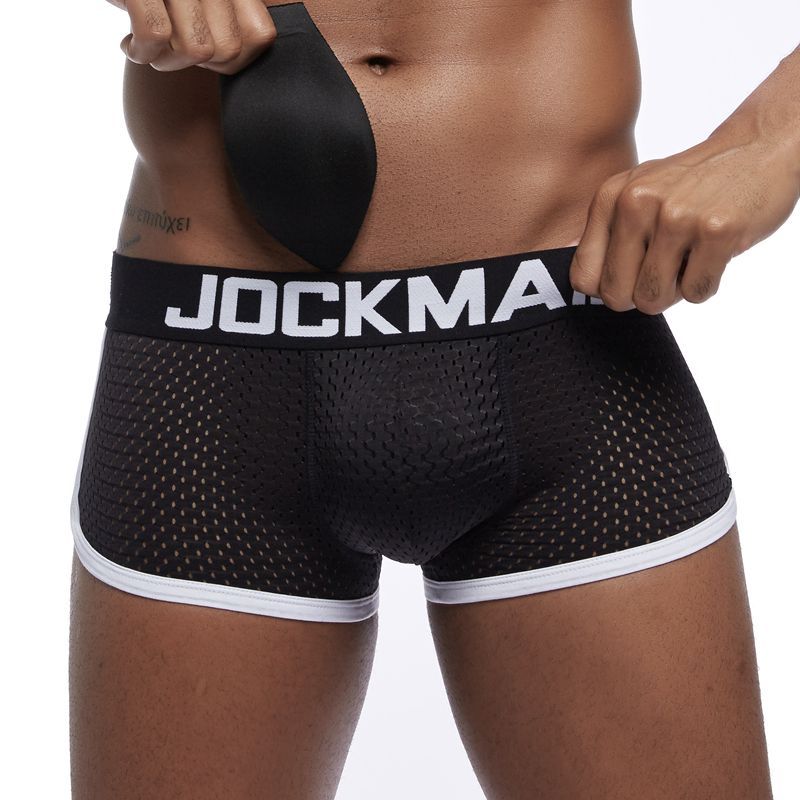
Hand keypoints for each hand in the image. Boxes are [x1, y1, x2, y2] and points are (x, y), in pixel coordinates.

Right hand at [111, 0, 275, 73]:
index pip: (260, 36)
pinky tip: (129, 46)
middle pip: (228, 49)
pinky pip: (154, 33)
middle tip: (170, 48)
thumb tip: (246, 58)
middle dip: (195, 64)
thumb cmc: (156, 2)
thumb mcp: (205, 10)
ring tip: (150, 46)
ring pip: (196, 48)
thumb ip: (230, 25)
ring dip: (166, 61)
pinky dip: (139, 53)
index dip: (231, 60)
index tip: (202, 49)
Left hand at [569, 132, 799, 312]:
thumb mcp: (636, 192)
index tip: (628, 278)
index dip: (607, 289)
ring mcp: (676, 216)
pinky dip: (705, 285)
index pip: (583, 277)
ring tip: (688, 260)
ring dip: (674, 292)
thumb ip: (607, 234)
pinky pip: (695, 293)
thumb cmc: (691, 184)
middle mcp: (636, 203)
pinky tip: (713, 254)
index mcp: (610, 197)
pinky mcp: (716, 230)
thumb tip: (582, 285)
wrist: (757, 148)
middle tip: (664, 272)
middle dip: (640, 295)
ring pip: (652, 299)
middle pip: (616, 295)